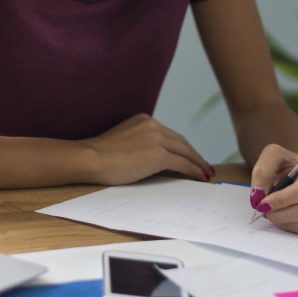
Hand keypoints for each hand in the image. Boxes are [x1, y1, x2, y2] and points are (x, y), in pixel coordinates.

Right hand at [80, 113, 213, 185]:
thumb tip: (154, 159)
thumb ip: (140, 142)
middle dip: (194, 154)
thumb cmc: (100, 155)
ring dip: (198, 163)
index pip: (169, 134)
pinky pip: (183, 164)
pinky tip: (199, 177)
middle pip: (181, 141)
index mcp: (144, 120)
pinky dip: (194, 171)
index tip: (189, 155)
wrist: (91, 158)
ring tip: (206, 173)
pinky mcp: (159, 154)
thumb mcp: (123, 140)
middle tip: (204, 165)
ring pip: (185, 152)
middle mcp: (153, 125)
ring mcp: (157, 138)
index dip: (182, 147)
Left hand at [250, 143, 297, 233]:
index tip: (263, 204)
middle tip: (263, 210)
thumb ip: (262, 172)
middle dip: (279, 213)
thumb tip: (258, 196)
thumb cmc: (287, 163)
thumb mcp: (272, 157)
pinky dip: (291, 225)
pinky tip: (285, 214)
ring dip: (283, 221)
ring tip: (273, 211)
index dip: (281, 200)